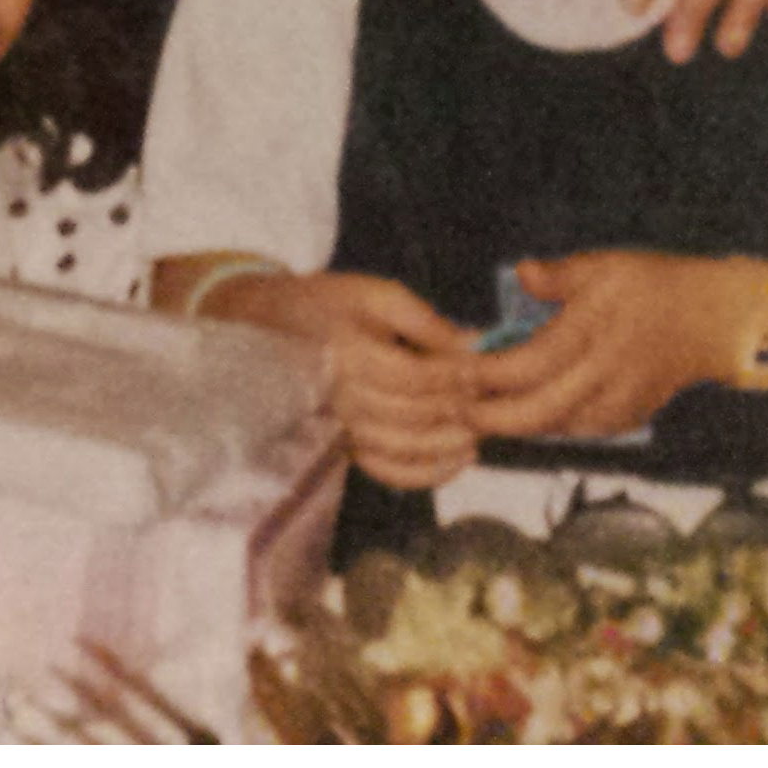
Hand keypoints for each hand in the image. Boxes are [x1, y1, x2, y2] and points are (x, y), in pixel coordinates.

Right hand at [228, 270, 481, 489]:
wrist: (275, 327)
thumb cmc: (331, 304)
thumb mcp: (375, 294)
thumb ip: (424, 320)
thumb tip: (473, 344)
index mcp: (349, 354)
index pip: (413, 376)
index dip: (454, 375)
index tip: (482, 369)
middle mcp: (342, 397)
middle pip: (412, 413)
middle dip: (457, 408)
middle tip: (491, 401)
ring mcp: (341, 427)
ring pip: (402, 448)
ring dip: (447, 444)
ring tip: (480, 432)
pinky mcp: (344, 445)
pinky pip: (386, 471)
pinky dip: (426, 474)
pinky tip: (458, 459)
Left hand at [471, 252, 728, 443]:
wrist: (712, 320)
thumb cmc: (655, 286)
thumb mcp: (605, 265)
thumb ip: (558, 275)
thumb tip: (521, 273)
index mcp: (592, 332)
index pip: (527, 365)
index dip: (487, 375)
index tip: (458, 370)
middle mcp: (603, 374)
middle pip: (537, 412)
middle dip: (492, 418)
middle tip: (459, 410)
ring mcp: (617, 402)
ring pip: (555, 429)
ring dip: (515, 426)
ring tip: (482, 414)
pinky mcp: (626, 418)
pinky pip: (577, 431)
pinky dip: (547, 427)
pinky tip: (525, 415)